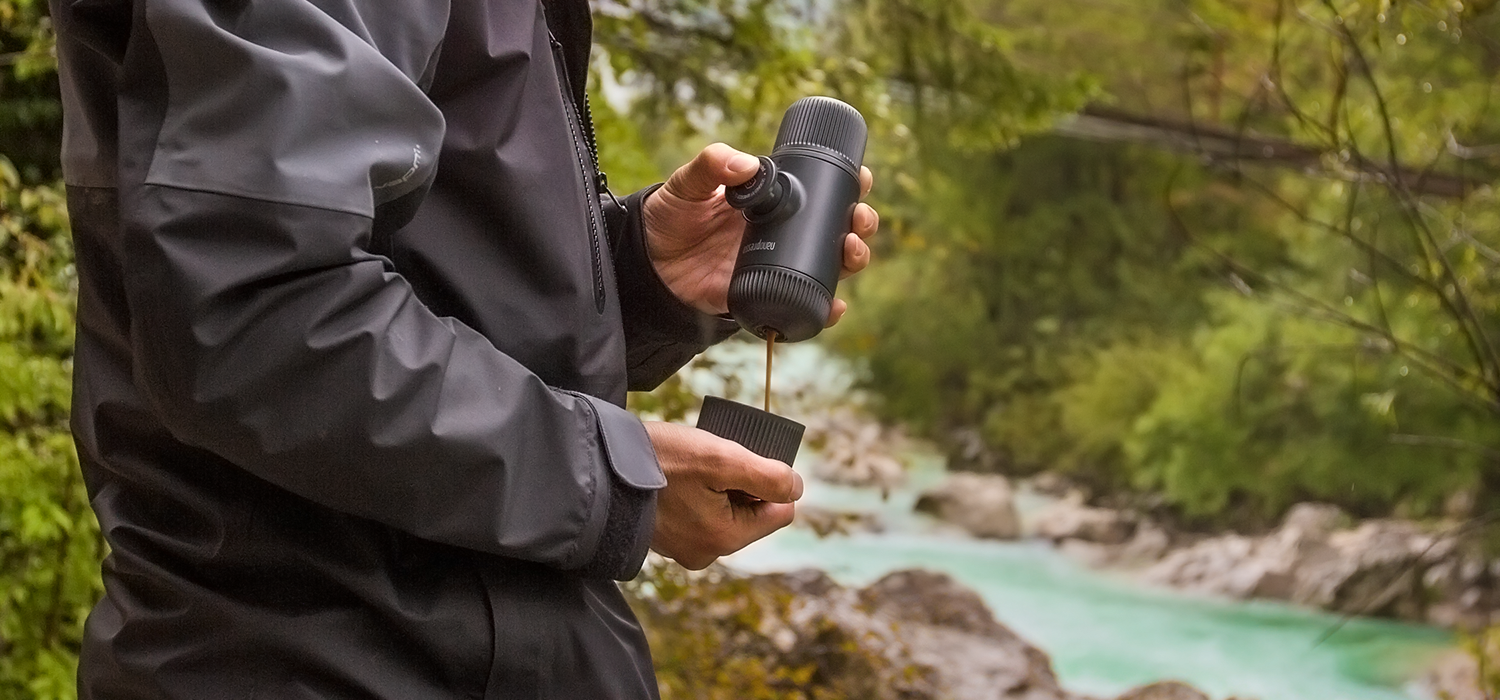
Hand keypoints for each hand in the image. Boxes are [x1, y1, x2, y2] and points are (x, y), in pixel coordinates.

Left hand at [641, 143, 878, 324]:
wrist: (646, 265)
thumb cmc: (669, 216)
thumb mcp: (687, 184)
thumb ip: (712, 166)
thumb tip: (748, 164)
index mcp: (772, 199)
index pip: (821, 188)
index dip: (848, 183)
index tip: (861, 178)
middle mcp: (783, 232)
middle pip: (837, 227)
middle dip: (860, 223)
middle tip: (858, 221)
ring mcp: (777, 264)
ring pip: (830, 264)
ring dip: (851, 259)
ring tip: (851, 252)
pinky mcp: (765, 295)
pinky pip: (803, 304)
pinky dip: (825, 308)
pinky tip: (835, 305)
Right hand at [645, 421, 803, 569]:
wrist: (596, 468)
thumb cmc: (658, 462)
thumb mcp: (721, 459)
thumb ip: (768, 476)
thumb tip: (797, 488)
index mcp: (725, 538)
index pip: (779, 511)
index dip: (769, 480)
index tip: (740, 459)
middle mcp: (706, 552)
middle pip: (751, 511)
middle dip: (740, 482)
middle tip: (710, 459)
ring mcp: (683, 547)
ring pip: (724, 510)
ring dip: (716, 485)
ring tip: (688, 466)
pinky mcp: (663, 537)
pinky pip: (697, 513)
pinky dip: (693, 492)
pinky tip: (673, 475)